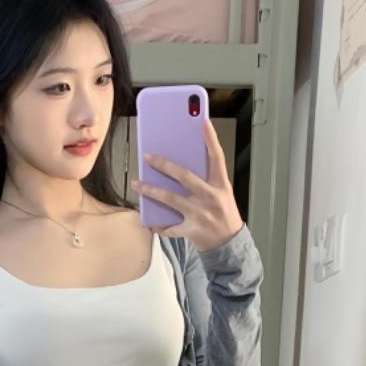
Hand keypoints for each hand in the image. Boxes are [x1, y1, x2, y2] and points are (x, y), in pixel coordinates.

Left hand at [130, 116, 243, 249]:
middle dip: (164, 165)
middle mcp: (210, 197)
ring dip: (151, 190)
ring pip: (170, 198)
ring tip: (137, 184)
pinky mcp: (191, 230)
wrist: (228, 244)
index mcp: (220, 185)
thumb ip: (205, 179)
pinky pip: (169, 226)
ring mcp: (200, 214)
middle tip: (147, 157)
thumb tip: (178, 166)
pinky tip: (148, 220)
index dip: (211, 139)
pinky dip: (157, 224)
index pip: (217, 157)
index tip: (203, 122)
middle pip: (184, 176)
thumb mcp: (221, 192)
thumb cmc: (222, 214)